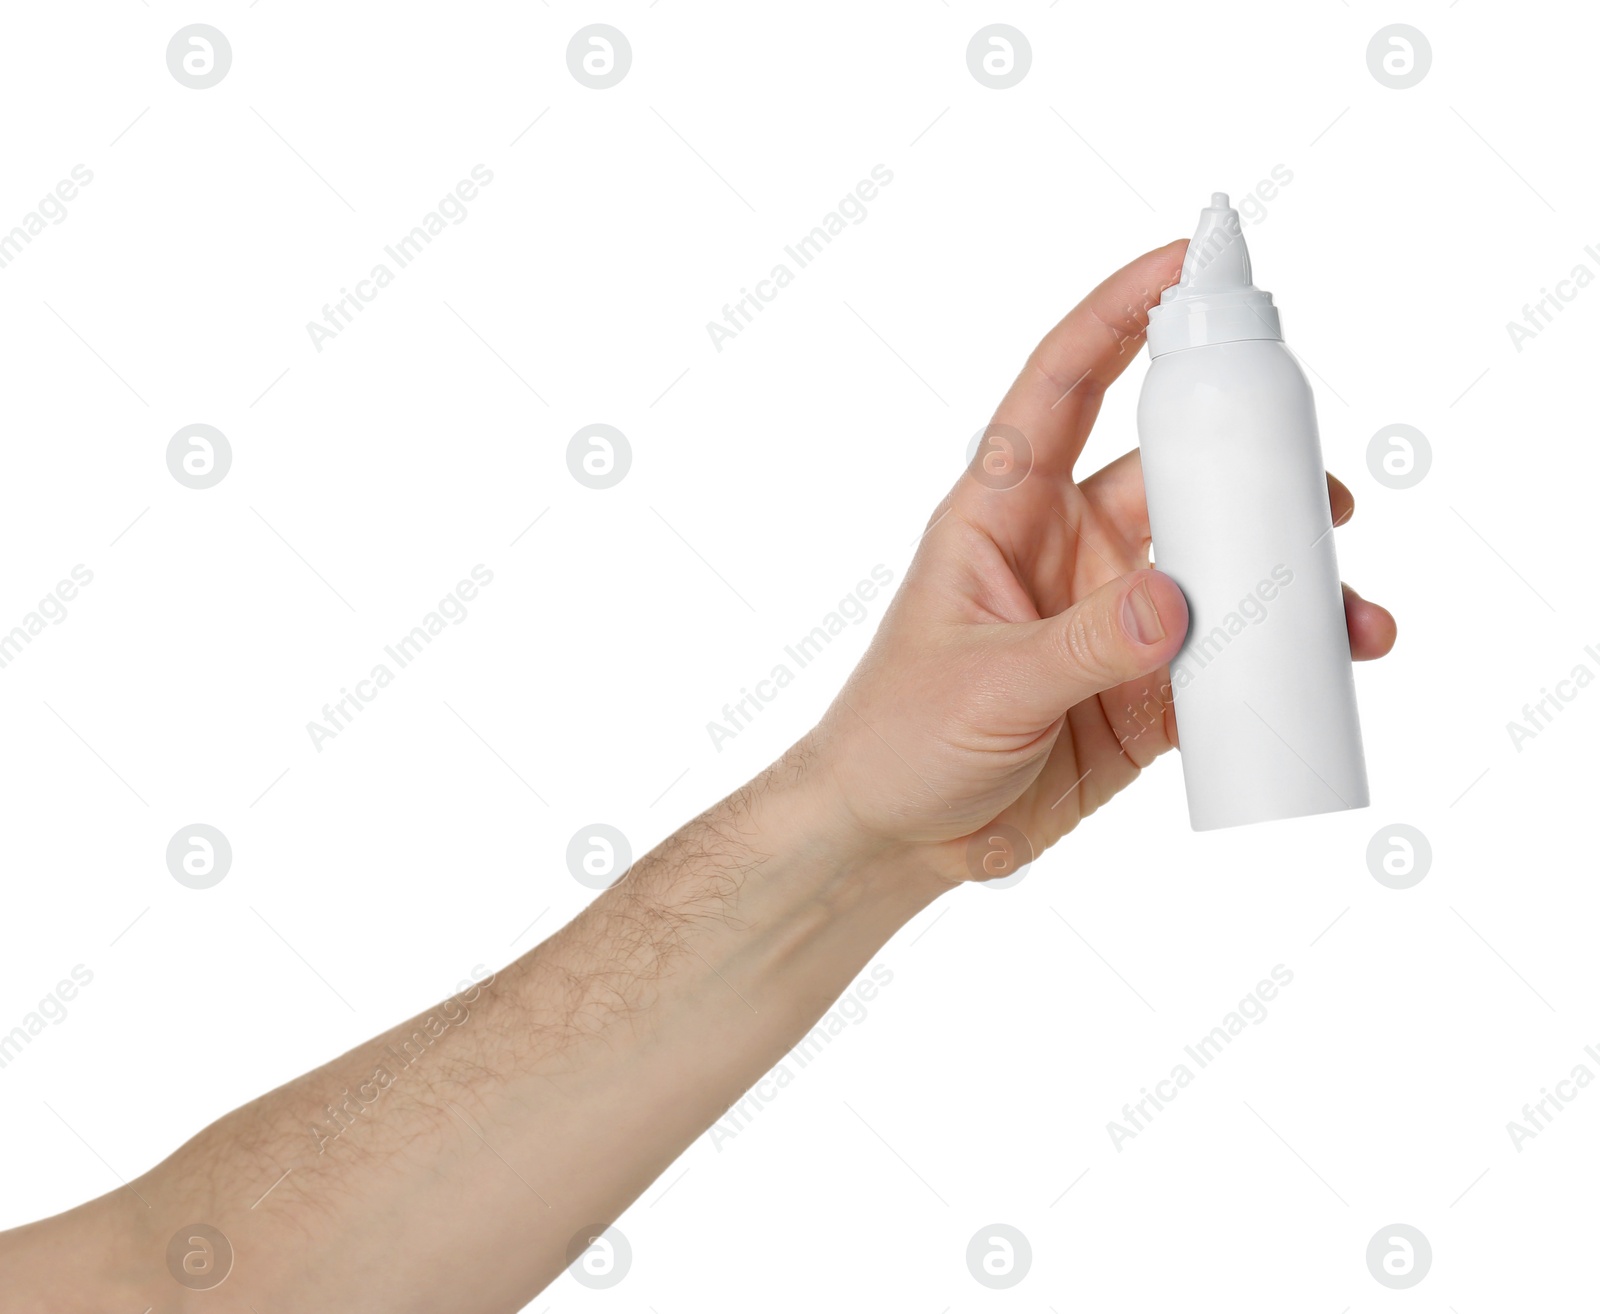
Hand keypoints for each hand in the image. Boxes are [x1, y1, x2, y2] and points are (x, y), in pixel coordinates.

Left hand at [803, 242, 1395, 880]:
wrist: (897, 839)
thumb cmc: (897, 738)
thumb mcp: (982, 685)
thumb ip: (1080, 646)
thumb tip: (1179, 603)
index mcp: (1005, 511)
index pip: (1064, 386)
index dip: (1119, 316)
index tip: (1187, 264)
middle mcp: (1070, 547)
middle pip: (1175, 474)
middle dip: (1249, 468)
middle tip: (1321, 491)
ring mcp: (1113, 616)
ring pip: (1218, 567)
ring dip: (1285, 577)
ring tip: (1350, 610)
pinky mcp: (1145, 687)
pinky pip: (1229, 655)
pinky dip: (1282, 657)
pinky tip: (1332, 661)